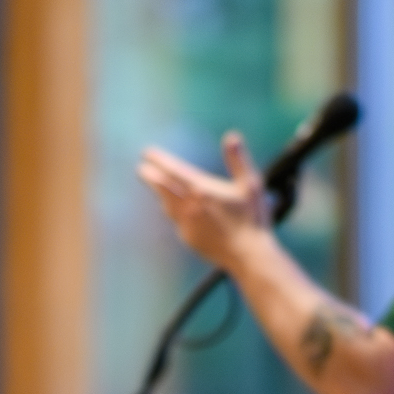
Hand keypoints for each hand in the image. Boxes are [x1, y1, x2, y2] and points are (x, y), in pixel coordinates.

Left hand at [137, 132, 274, 270]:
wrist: (248, 256)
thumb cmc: (252, 219)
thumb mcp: (250, 185)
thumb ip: (238, 160)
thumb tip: (232, 136)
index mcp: (201, 190)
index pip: (173, 170)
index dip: (159, 160)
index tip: (147, 153)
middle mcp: (189, 206)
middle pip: (162, 188)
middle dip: (150, 177)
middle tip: (141, 169)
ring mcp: (186, 224)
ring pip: (167, 205)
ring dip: (161, 194)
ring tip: (157, 186)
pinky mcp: (188, 239)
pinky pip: (176, 221)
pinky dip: (173, 212)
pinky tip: (174, 209)